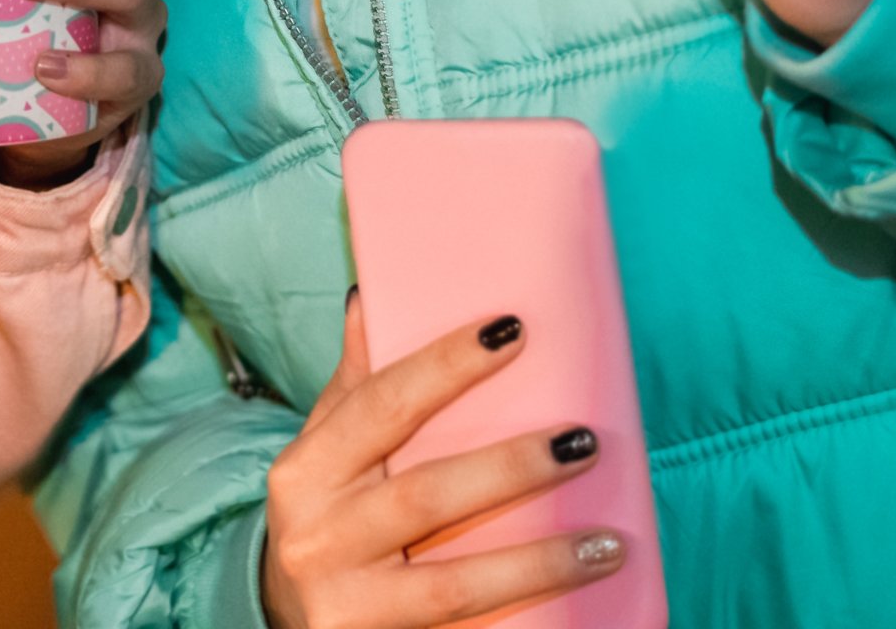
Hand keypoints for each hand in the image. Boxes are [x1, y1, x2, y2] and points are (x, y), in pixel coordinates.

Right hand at [261, 295, 624, 628]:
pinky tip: (577, 608)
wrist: (287, 619)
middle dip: (509, 467)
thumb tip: (369, 299)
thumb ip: (355, 388)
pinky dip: (521, 621)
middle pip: (424, 496)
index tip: (513, 330)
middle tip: (583, 440)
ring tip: (607, 540)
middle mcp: (315, 537)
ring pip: (452, 583)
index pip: (380, 405)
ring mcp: (343, 605)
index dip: (444, 366)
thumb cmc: (329, 520)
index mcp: (306, 472)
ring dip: (538, 561)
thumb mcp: (326, 455)